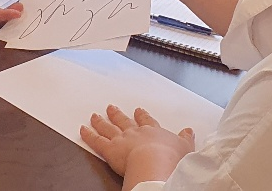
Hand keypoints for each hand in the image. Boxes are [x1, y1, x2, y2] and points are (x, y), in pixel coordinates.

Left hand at [80, 105, 194, 180]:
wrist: (155, 164)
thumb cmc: (170, 158)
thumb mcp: (185, 147)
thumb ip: (185, 139)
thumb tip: (189, 131)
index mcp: (153, 131)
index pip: (146, 120)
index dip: (142, 115)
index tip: (138, 110)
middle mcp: (136, 133)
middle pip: (125, 121)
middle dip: (118, 114)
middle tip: (112, 107)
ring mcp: (121, 139)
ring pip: (109, 128)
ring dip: (101, 121)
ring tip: (94, 115)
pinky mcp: (110, 149)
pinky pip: (96, 140)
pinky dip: (88, 134)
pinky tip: (82, 128)